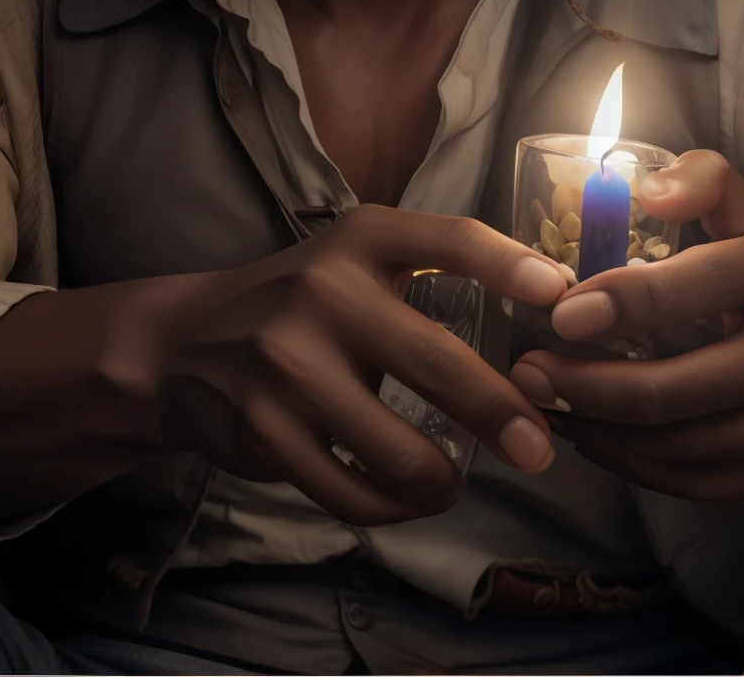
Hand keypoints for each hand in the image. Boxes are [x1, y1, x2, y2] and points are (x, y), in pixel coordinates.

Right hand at [116, 205, 564, 524]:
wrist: (185, 345)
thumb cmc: (302, 303)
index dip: (507, 264)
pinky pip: (353, 491)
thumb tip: (542, 335)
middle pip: (438, 361)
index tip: (558, 296)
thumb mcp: (355, 263)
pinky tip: (401, 497)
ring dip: (442, 481)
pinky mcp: (264, 430)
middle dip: (503, 414)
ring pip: (400, 449)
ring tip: (451, 483)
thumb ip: (431, 280)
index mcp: (361, 238)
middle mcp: (324, 289)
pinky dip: (392, 506)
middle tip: (539, 450)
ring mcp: (287, 361)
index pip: (447, 238)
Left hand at [510, 151, 743, 504]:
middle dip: (588, 385)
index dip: (625, 301)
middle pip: (678, 386)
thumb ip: (704, 181)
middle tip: (528, 375)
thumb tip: (650, 190)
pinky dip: (633, 465)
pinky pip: (698, 483)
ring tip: (547, 404)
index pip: (700, 282)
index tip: (559, 315)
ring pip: (681, 445)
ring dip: (600, 431)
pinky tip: (592, 437)